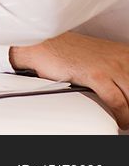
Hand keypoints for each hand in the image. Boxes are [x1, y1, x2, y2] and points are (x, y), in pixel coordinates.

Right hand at [10, 32, 128, 128]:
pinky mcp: (96, 75)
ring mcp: (110, 66)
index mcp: (125, 54)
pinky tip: (120, 120)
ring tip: (126, 121)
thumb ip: (115, 71)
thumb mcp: (100, 58)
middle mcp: (122, 58)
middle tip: (128, 116)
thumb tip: (122, 89)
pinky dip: (122, 115)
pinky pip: (118, 102)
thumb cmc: (68, 53)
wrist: (44, 45)